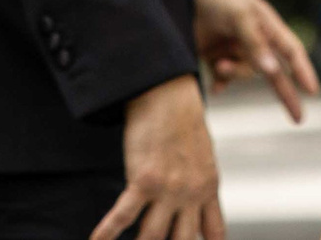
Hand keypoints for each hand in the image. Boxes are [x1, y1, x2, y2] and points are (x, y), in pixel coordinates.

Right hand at [94, 74, 223, 239]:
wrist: (168, 95)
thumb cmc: (183, 122)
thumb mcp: (202, 156)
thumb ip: (199, 184)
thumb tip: (193, 204)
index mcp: (208, 188)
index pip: (214, 232)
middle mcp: (191, 195)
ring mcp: (168, 191)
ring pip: (152, 237)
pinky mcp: (143, 181)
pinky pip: (122, 217)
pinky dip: (106, 233)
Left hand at [191, 0, 319, 121]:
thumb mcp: (239, 15)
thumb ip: (255, 42)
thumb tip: (272, 71)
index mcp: (267, 24)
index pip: (291, 51)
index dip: (303, 70)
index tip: (313, 91)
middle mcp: (254, 38)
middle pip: (274, 72)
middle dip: (285, 94)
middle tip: (298, 119)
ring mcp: (234, 47)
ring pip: (244, 74)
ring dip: (234, 74)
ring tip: (220, 64)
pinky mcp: (215, 54)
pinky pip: (224, 78)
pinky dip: (221, 82)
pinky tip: (215, 87)